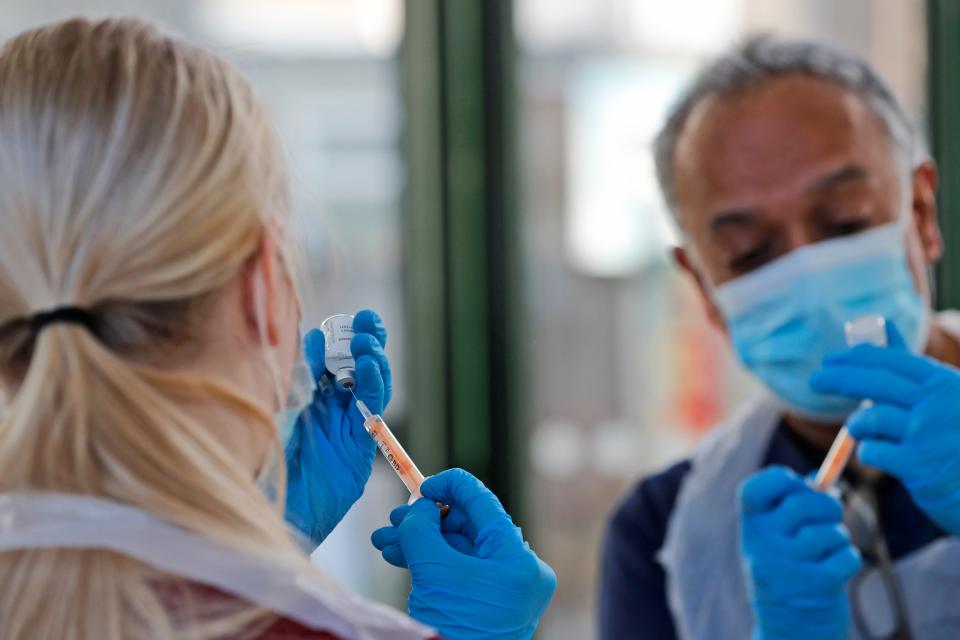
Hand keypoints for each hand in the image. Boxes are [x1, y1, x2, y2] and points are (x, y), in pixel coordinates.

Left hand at [284, 310, 390, 545]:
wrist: (264, 512)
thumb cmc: (257, 464)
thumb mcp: (271, 408)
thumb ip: (292, 377)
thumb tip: (309, 338)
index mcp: (307, 401)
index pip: (330, 362)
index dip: (338, 339)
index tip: (341, 319)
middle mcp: (329, 413)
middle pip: (356, 370)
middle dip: (364, 342)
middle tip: (366, 320)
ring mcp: (345, 430)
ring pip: (370, 386)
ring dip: (371, 359)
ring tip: (365, 339)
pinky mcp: (358, 449)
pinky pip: (372, 412)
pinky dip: (372, 386)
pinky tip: (367, 366)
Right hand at [370, 468, 555, 639]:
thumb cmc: (454, 628)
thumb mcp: (433, 570)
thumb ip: (424, 529)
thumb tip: (421, 509)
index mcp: (517, 559)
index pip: (484, 503)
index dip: (450, 487)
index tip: (421, 485)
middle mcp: (517, 571)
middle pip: (468, 527)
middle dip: (426, 520)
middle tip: (395, 518)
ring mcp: (503, 589)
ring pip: (458, 550)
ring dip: (420, 541)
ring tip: (384, 540)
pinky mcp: (487, 603)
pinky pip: (458, 571)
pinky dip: (429, 562)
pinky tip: (396, 555)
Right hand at [739, 466, 860, 639]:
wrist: (789, 629)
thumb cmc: (788, 570)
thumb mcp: (777, 538)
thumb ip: (793, 504)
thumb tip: (821, 475)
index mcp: (749, 527)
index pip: (755, 489)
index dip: (780, 478)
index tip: (795, 484)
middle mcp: (761, 545)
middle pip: (803, 503)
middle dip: (827, 505)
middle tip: (828, 514)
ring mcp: (787, 567)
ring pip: (830, 531)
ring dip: (839, 536)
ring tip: (829, 549)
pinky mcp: (816, 586)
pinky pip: (847, 555)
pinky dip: (849, 559)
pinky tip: (836, 569)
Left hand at [810, 320, 959, 534]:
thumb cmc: (957, 432)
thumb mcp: (943, 393)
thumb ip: (910, 364)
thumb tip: (884, 324)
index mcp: (943, 382)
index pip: (892, 361)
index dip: (857, 357)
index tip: (831, 359)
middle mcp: (937, 404)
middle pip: (876, 384)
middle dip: (838, 379)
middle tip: (814, 380)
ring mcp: (928, 435)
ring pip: (870, 418)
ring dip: (858, 423)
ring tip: (861, 429)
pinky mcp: (918, 466)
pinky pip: (872, 451)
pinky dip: (868, 451)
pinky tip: (880, 455)